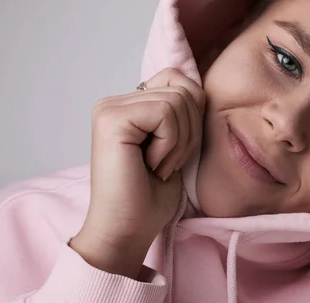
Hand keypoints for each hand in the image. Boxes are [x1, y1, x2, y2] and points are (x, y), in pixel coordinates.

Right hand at [71, 67, 204, 277]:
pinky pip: (165, 112)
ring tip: (159, 166)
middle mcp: (115, 101)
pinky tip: (152, 165)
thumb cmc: (153, 194)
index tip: (176, 151)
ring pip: (178, 100)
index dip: (193, 117)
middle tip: (167, 163)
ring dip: (180, 142)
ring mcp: (110, 108)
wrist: (128, 230)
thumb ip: (182, 111)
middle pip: (184, 89)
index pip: (181, 80)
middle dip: (190, 132)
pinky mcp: (112, 118)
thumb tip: (199, 86)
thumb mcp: (178, 143)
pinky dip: (170, 144)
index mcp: (130, 105)